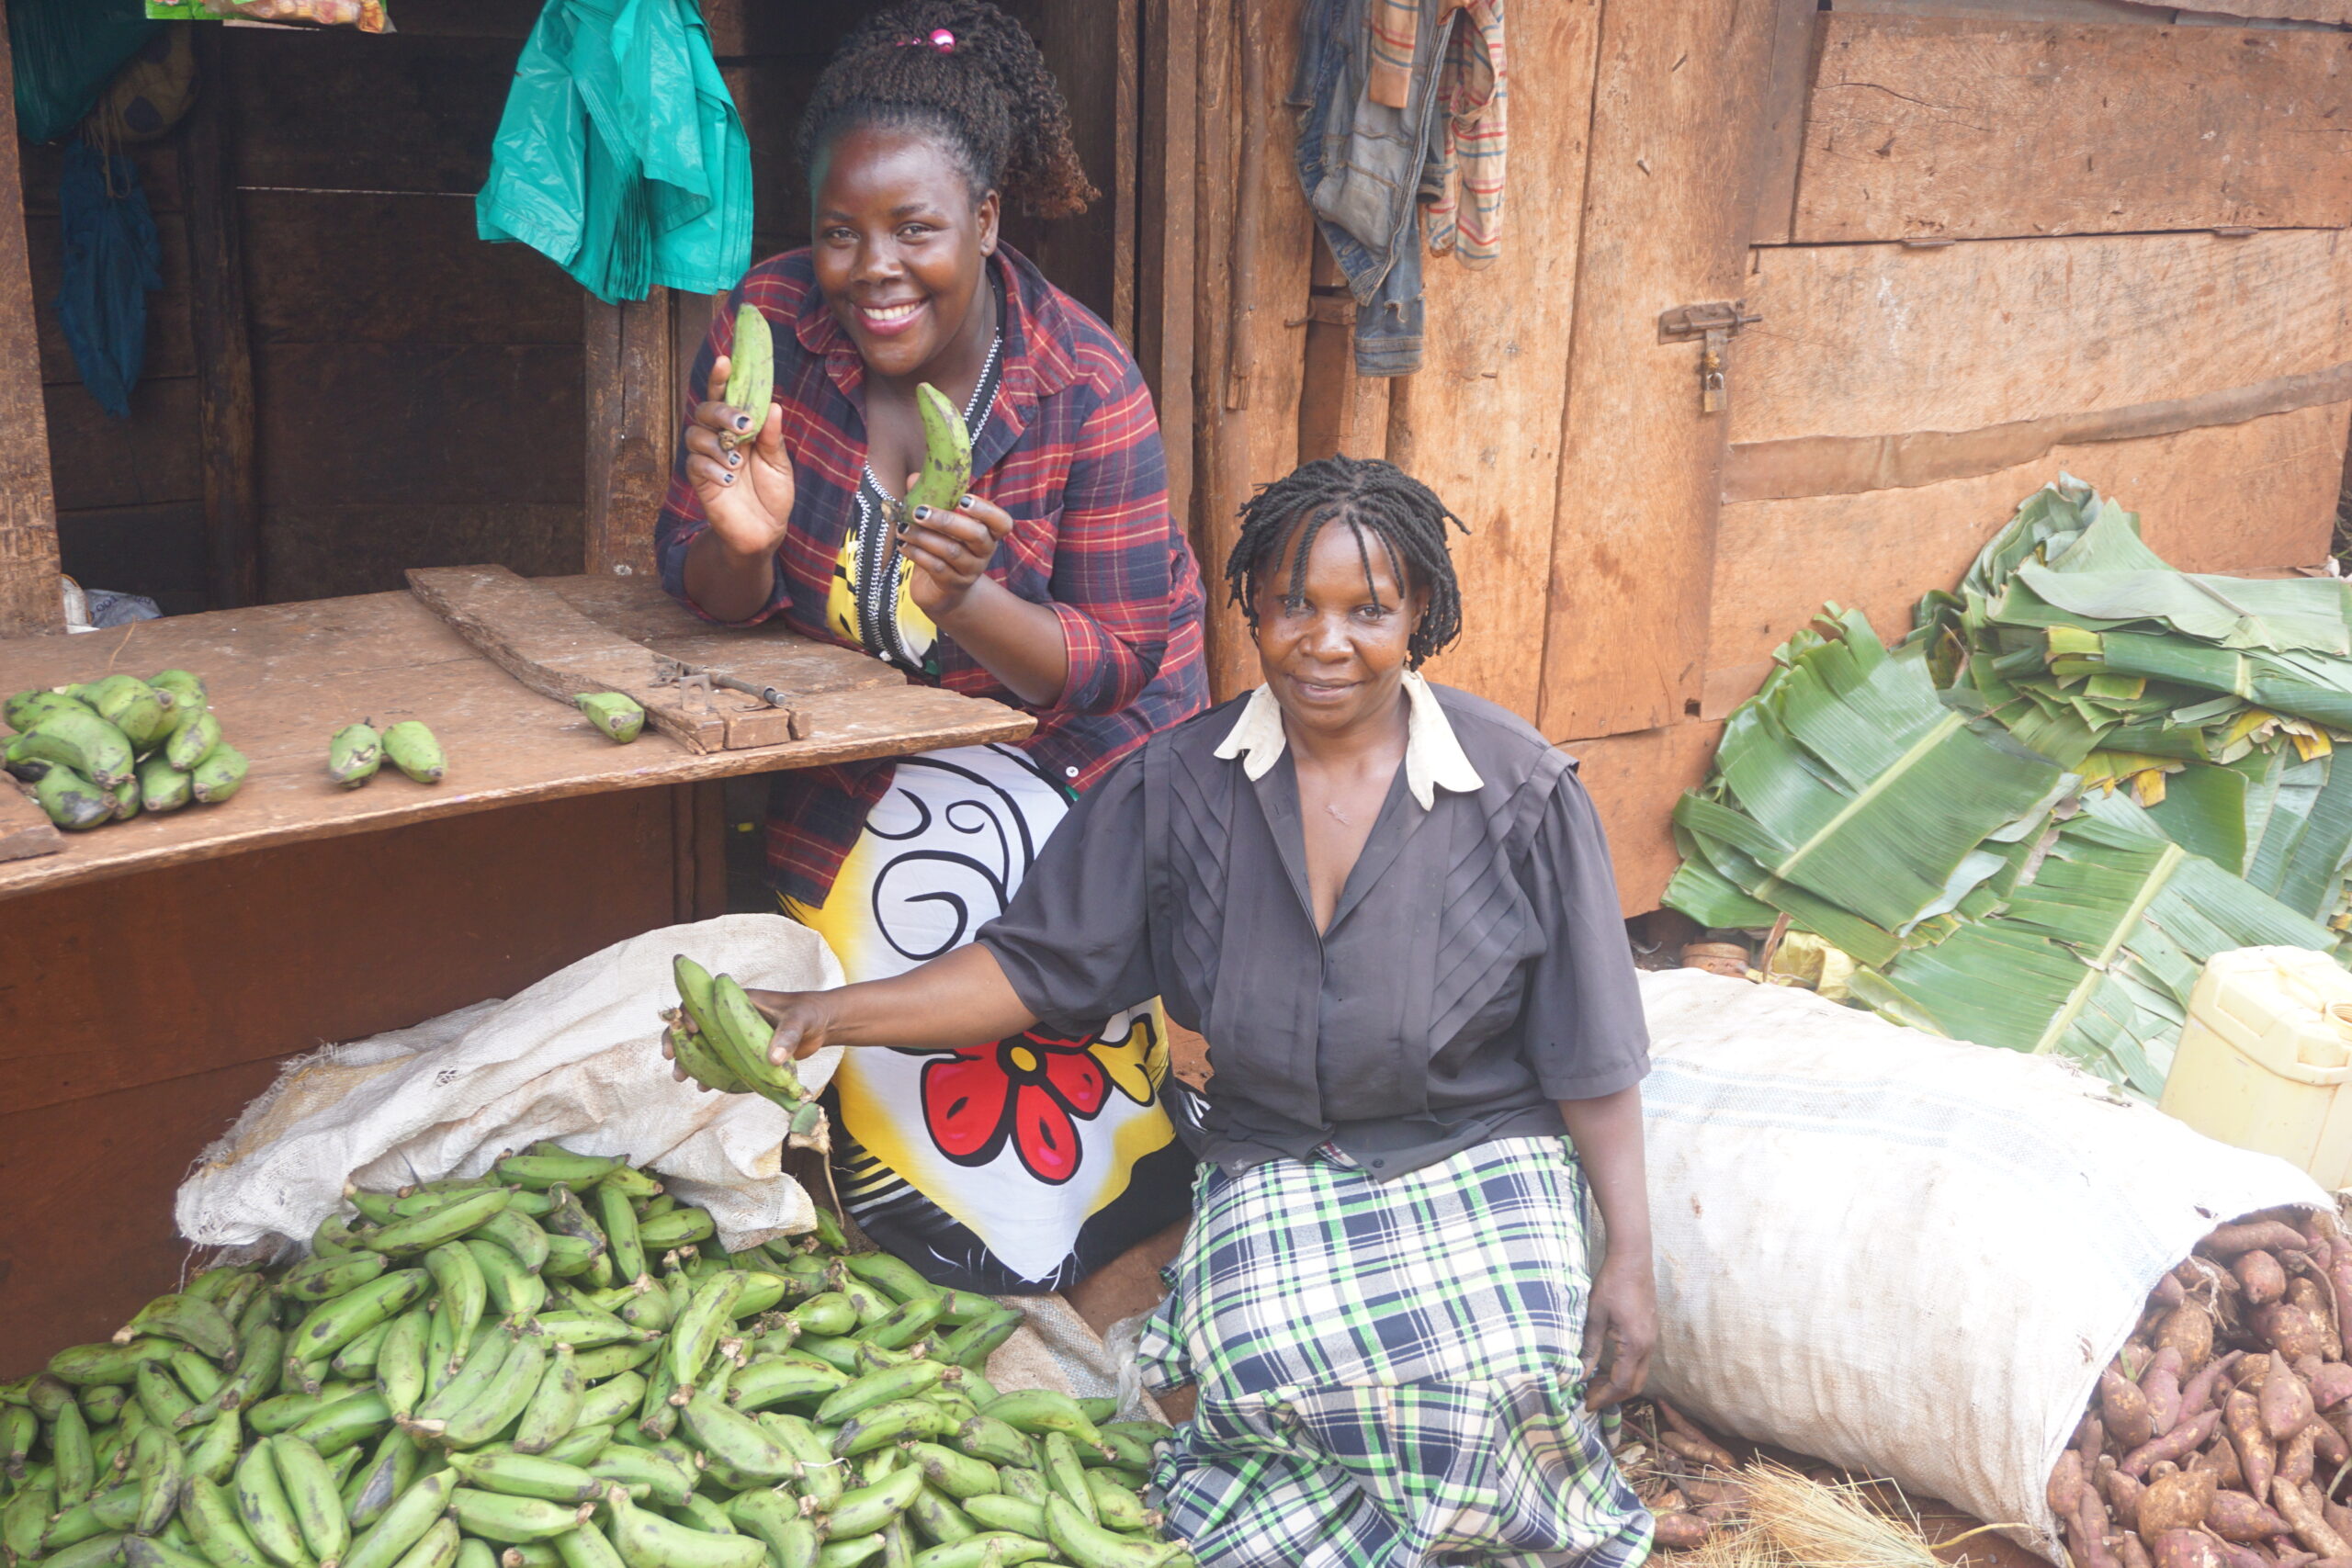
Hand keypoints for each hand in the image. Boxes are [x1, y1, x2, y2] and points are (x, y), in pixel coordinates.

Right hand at [659, 988, 831, 1090]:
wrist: (821, 1026)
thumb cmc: (809, 1013)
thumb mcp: (800, 1020)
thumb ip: (788, 1035)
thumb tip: (773, 1058)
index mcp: (737, 1001)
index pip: (703, 1002)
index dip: (689, 1014)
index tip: (690, 1031)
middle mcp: (730, 1018)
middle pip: (694, 1026)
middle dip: (678, 1040)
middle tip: (670, 1058)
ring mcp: (735, 1036)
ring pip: (703, 1046)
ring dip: (689, 1060)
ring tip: (681, 1078)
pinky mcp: (743, 1053)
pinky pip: (720, 1063)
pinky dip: (710, 1073)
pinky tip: (704, 1086)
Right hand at [683, 351, 794, 558]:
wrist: (765, 531)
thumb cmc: (773, 494)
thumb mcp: (779, 464)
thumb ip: (772, 437)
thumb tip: (774, 405)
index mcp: (740, 429)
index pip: (726, 397)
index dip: (721, 378)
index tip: (725, 360)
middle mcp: (720, 438)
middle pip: (705, 410)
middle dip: (722, 412)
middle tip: (743, 425)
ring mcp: (707, 457)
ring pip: (695, 434)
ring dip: (717, 445)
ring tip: (738, 463)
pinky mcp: (699, 479)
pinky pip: (695, 464)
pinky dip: (713, 469)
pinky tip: (729, 480)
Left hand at [900, 486, 1015, 618]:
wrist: (940, 589)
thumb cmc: (943, 546)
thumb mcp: (939, 523)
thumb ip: (931, 498)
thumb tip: (914, 478)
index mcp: (988, 533)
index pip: (1001, 522)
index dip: (986, 510)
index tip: (963, 499)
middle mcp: (985, 552)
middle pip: (975, 535)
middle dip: (946, 520)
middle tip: (919, 511)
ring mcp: (971, 571)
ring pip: (951, 551)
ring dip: (923, 537)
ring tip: (903, 528)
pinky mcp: (953, 585)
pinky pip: (936, 567)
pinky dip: (917, 554)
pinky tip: (903, 545)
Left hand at [1580, 1249, 1657, 1409]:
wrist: (1632, 1259)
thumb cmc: (1611, 1284)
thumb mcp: (1594, 1316)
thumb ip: (1589, 1347)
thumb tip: (1580, 1373)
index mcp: (1635, 1344)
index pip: (1622, 1383)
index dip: (1604, 1397)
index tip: (1587, 1404)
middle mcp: (1648, 1346)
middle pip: (1635, 1385)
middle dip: (1613, 1396)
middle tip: (1589, 1396)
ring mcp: (1652, 1339)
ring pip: (1639, 1374)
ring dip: (1619, 1384)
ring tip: (1594, 1383)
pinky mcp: (1650, 1332)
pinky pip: (1641, 1361)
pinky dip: (1625, 1371)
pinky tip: (1607, 1366)